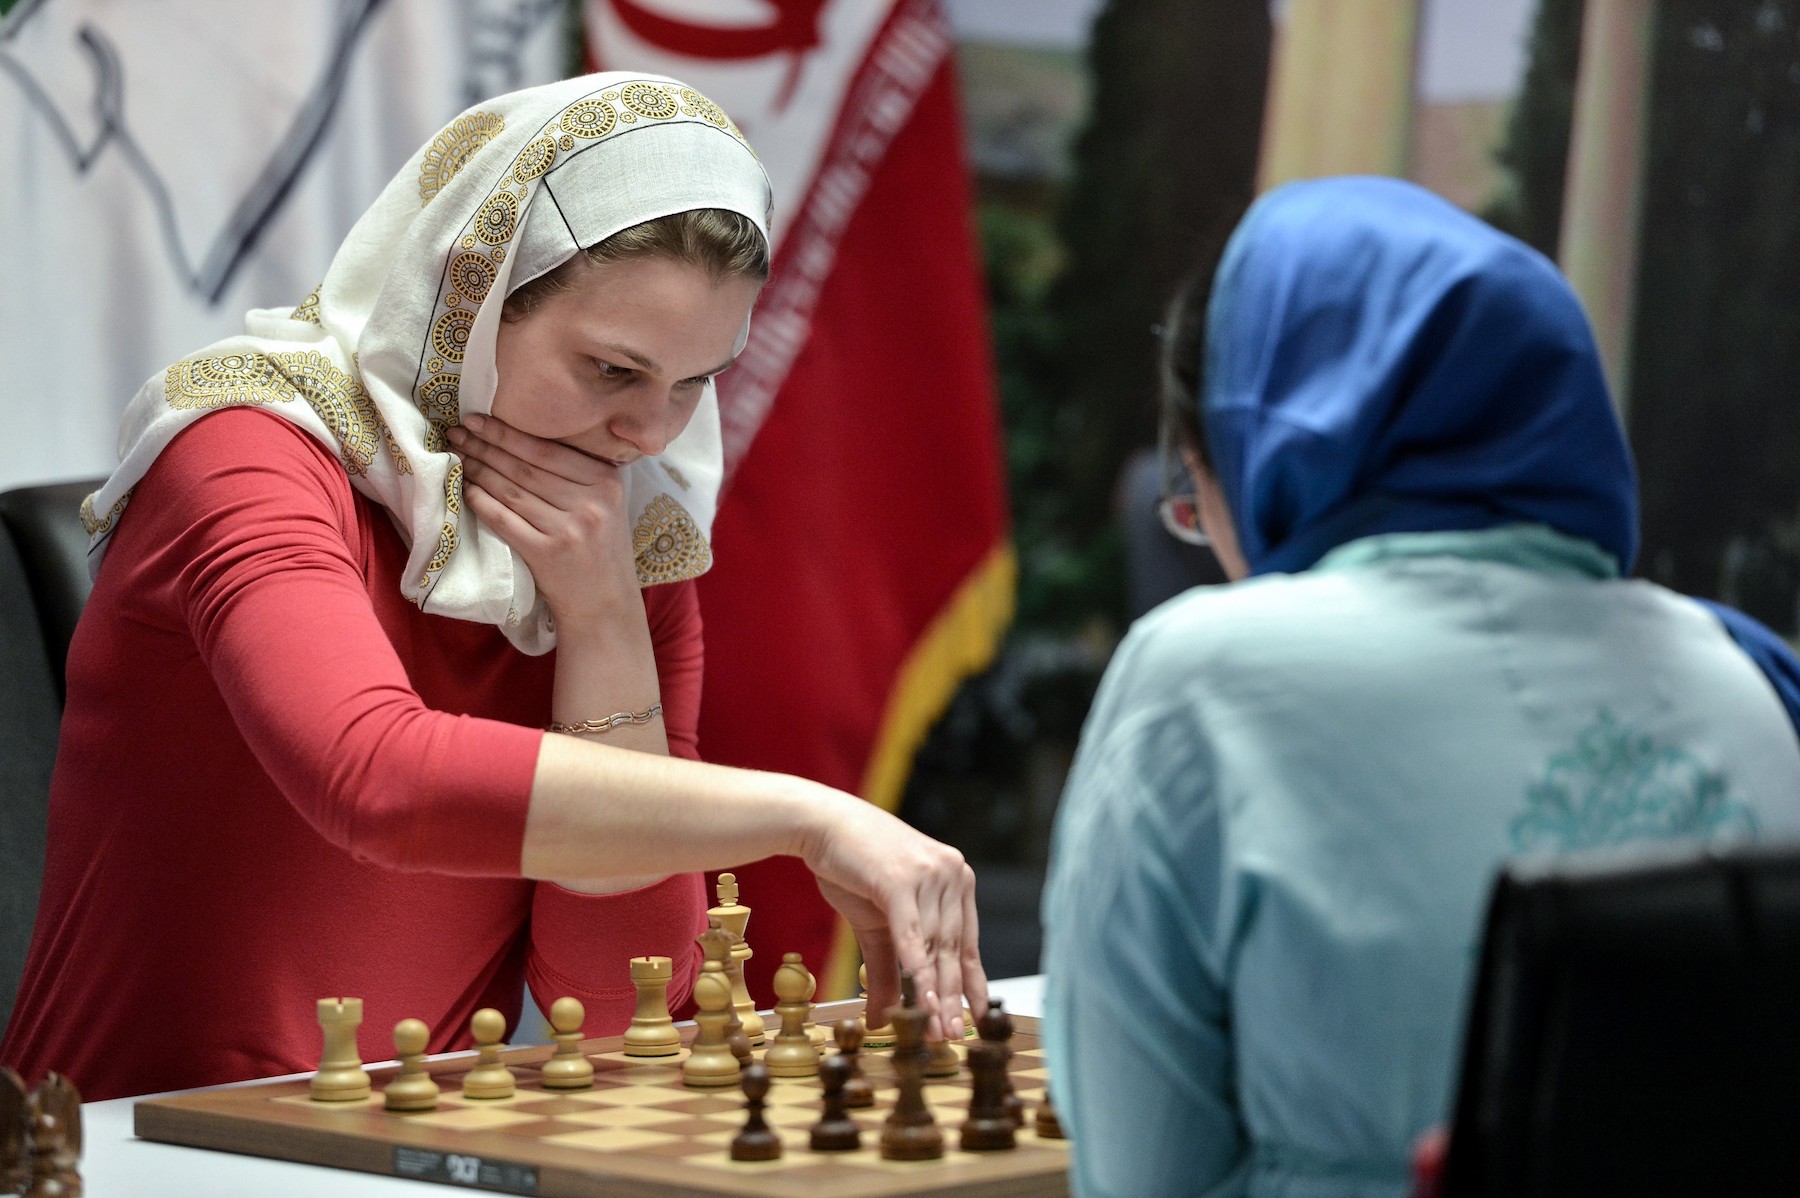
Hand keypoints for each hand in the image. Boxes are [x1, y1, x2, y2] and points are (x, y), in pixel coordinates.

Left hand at [449, 414, 637, 623]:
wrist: (605, 601)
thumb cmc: (600, 547)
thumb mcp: (606, 503)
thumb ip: (579, 473)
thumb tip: (521, 438)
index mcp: (606, 482)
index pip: (546, 449)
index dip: (506, 432)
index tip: (476, 419)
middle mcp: (590, 503)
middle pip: (525, 467)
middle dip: (484, 446)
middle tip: (455, 432)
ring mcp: (568, 530)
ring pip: (511, 490)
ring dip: (478, 470)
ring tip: (456, 455)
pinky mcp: (547, 554)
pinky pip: (505, 520)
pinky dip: (482, 503)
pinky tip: (466, 490)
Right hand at [799, 794, 987, 1040]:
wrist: (823, 825)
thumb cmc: (852, 868)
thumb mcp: (877, 925)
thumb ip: (890, 970)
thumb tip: (886, 1019)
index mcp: (956, 881)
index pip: (967, 944)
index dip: (969, 986)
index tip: (973, 1020)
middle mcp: (952, 875)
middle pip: (953, 949)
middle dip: (952, 998)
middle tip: (952, 1036)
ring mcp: (931, 874)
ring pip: (934, 945)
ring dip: (934, 992)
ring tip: (934, 1027)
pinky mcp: (903, 878)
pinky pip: (911, 932)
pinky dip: (915, 966)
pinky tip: (919, 996)